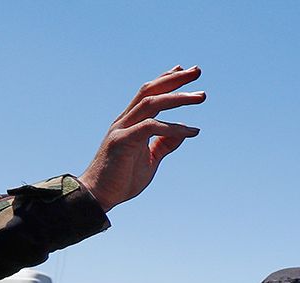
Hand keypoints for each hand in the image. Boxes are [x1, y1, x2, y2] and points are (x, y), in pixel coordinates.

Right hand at [80, 67, 205, 211]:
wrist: (99, 196)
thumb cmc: (122, 178)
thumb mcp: (150, 159)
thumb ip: (164, 144)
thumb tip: (182, 131)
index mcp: (130, 122)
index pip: (149, 94)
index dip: (165, 80)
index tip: (182, 70)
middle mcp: (125, 120)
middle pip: (150, 91)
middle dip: (175, 79)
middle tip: (197, 71)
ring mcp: (122, 129)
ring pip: (151, 103)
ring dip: (177, 97)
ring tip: (200, 96)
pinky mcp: (122, 141)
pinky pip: (151, 127)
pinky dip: (173, 127)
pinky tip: (191, 131)